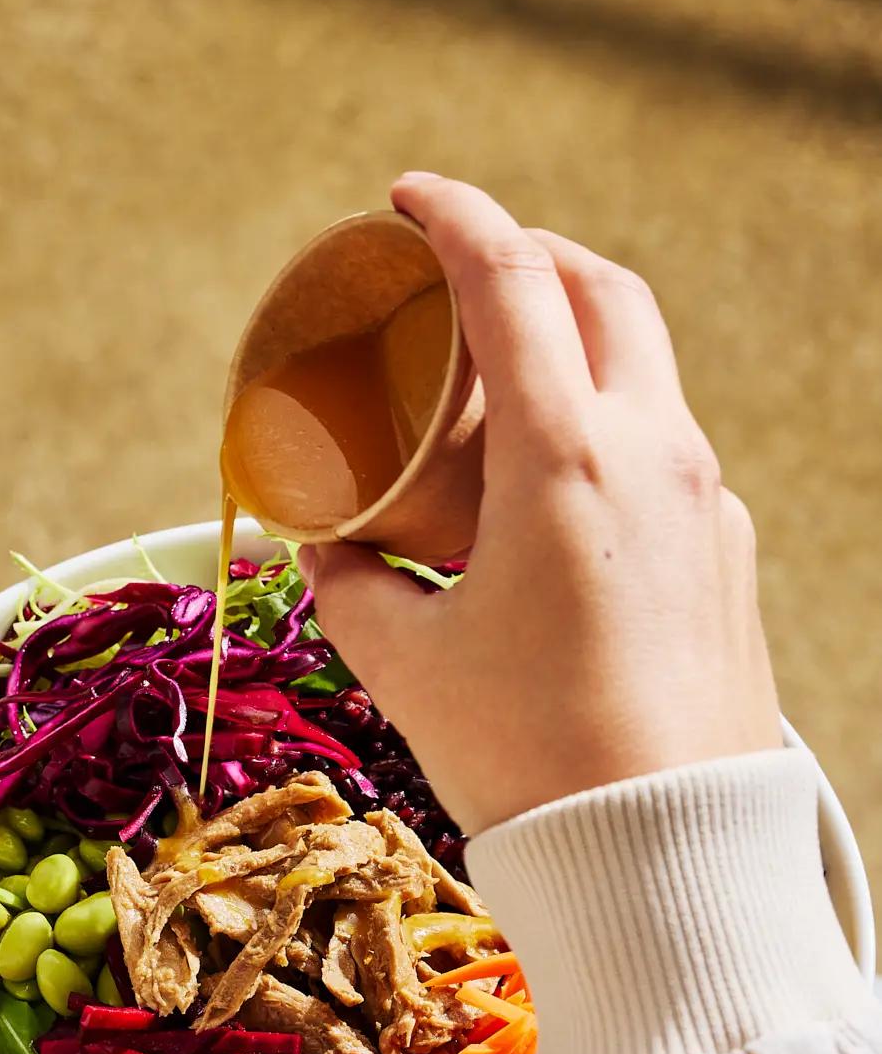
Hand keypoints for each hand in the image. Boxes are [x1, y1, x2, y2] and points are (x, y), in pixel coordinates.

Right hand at [305, 173, 780, 835]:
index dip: (453, 216)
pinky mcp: (727, 558)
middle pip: (605, 290)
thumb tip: (326, 554)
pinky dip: (609, 434)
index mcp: (568, 457)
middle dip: (532, 257)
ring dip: (578, 346)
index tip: (405, 199)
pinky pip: (667, 456)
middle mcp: (654, 454)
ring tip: (505, 394)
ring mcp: (706, 504)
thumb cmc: (528, 758)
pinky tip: (556, 500)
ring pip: (647, 371)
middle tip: (463, 274)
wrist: (661, 854)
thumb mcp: (406, 665)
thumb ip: (354, 588)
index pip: (511, 278)